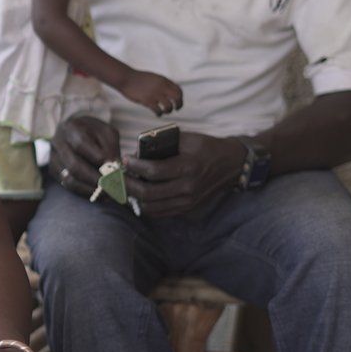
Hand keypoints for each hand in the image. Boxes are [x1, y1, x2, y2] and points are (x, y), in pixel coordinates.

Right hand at [48, 114, 121, 196]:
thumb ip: (110, 148)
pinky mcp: (54, 171)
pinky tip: (99, 193)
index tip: (113, 166)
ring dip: (90, 188)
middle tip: (112, 185)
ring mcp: (53, 158)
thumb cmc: (95, 133)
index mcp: (70, 128)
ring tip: (107, 193)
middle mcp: (57, 142)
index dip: (96, 157)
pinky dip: (85, 192)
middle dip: (95, 178)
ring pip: (69, 179)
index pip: (81, 144)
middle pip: (73, 165)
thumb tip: (114, 168)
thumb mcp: (106, 133)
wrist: (77, 134)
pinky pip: (68, 186)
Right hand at [118, 70, 183, 116]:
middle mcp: (161, 87)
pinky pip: (158, 110)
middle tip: (176, 109)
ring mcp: (155, 94)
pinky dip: (159, 114)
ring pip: (169, 106)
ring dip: (168, 111)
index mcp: (164, 80)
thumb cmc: (137, 78)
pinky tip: (157, 114)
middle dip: (179, 105)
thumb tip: (168, 90)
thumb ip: (162, 83)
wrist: (126, 78)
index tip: (178, 101)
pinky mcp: (148, 101)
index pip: (178, 90)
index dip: (180, 97)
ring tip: (164, 111)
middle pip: (177, 98)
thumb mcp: (154, 77)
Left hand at [124, 131, 244, 217]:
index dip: (134, 166)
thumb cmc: (206, 147)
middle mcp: (187, 188)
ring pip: (150, 207)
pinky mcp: (186, 209)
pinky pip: (159, 213)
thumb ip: (162, 143)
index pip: (153, 171)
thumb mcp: (186, 138)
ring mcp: (187, 202)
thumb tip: (136, 151)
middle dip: (127, 184)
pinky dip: (145, 205)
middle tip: (120, 174)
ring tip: (127, 184)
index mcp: (188, 167)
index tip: (125, 159)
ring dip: (134, 197)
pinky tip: (139, 194)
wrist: (230, 165)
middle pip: (148, 193)